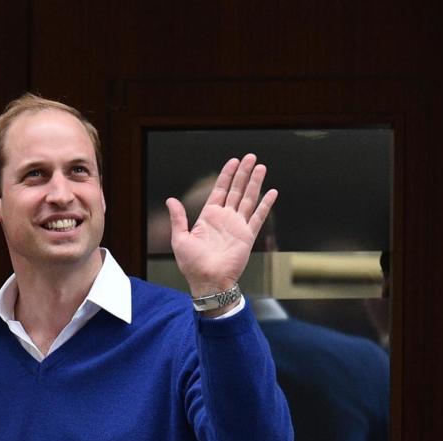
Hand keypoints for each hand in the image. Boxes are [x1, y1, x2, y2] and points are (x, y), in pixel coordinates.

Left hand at [165, 154, 276, 298]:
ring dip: (255, 183)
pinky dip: (266, 204)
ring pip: (249, 199)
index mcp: (209, 217)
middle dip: (243, 173)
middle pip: (236, 190)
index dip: (226, 175)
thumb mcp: (180, 239)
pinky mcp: (247, 236)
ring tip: (261, 167)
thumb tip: (171, 200)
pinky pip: (259, 217)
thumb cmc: (192, 265)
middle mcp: (225, 218)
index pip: (220, 190)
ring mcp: (237, 226)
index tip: (233, 161)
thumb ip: (178, 218)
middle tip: (251, 157)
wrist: (208, 282)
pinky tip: (271, 192)